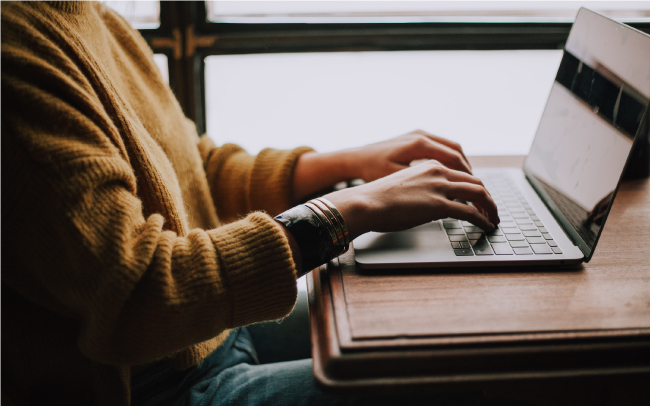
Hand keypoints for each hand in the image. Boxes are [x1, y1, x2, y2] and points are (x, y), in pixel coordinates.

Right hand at [324, 160, 498, 240]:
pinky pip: (471, 212)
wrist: (366, 202)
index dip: (474, 187)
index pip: (461, 174)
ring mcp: (440, 187)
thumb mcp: (404, 187)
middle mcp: (438, 172)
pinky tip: (486, 226)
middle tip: (491, 210)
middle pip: (475, 182)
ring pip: (479, 193)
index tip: (479, 199)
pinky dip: (483, 219)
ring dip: (490, 208)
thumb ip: (422, 190)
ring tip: (493, 219)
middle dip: (487, 197)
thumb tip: (430, 206)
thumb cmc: (377, 199)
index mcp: (429, 165)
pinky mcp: (439, 205)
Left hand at [345, 129, 471, 181]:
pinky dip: (450, 159)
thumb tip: (447, 195)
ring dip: (460, 164)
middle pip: (456, 151)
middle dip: (468, 170)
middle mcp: (421, 135)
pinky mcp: (415, 137)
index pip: (454, 158)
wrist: (356, 158)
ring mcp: (418, 134)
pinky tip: (451, 174)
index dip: (467, 176)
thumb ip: (422, 184)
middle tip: (476, 188)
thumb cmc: (372, 171)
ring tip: (466, 182)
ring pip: (450, 147)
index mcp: (419, 144)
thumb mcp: (397, 180)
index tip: (474, 190)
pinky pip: (440, 146)